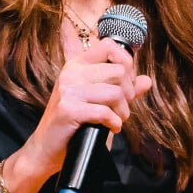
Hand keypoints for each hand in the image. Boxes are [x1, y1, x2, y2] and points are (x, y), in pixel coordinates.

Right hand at [22, 36, 151, 181]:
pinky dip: (114, 122)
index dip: (126, 62)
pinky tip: (111, 127)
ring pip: (116, 93)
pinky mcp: (68, 109)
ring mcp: (68, 90)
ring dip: (123, 111)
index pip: (108, 46)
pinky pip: (105, 112)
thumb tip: (146, 80)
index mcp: (77, 65)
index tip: (126, 83)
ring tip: (116, 120)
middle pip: (119, 72)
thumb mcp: (97, 100)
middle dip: (128, 94)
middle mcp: (71, 73)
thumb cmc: (73, 123)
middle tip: (122, 109)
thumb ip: (122, 89)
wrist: (46, 147)